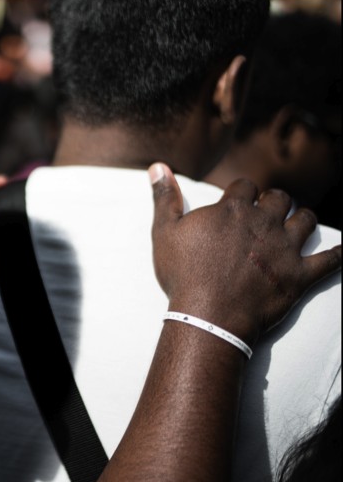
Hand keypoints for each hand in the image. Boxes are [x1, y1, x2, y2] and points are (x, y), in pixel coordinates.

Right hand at [149, 162, 340, 345]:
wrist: (208, 315)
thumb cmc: (183, 274)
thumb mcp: (165, 233)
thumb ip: (164, 198)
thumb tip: (158, 166)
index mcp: (233, 209)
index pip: (246, 185)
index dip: (244, 191)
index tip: (239, 200)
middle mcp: (264, 222)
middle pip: (280, 198)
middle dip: (275, 201)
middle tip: (268, 211)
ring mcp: (285, 248)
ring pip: (306, 221)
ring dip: (302, 219)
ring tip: (296, 223)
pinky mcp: (299, 275)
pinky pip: (330, 260)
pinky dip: (340, 254)